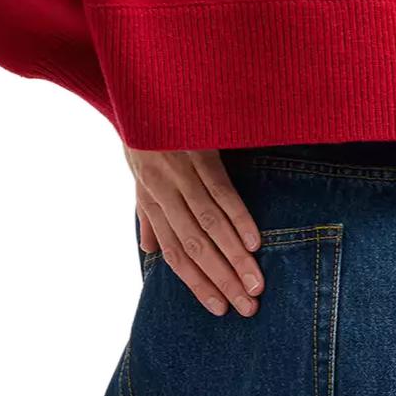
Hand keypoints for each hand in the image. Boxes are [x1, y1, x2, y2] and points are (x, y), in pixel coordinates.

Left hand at [125, 147, 263, 316]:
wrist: (144, 88)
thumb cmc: (145, 132)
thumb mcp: (139, 174)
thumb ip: (148, 214)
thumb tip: (148, 250)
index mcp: (150, 199)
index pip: (173, 252)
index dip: (195, 282)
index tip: (220, 308)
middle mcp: (162, 191)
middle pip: (193, 246)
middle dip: (221, 279)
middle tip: (247, 307)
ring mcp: (180, 172)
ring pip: (208, 225)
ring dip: (234, 258)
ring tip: (256, 284)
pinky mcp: (198, 152)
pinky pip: (220, 191)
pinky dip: (237, 218)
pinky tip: (253, 242)